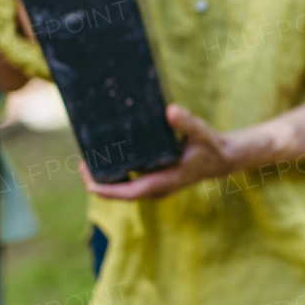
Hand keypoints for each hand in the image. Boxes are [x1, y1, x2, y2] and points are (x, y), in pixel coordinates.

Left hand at [79, 104, 237, 199]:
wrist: (223, 158)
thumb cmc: (210, 146)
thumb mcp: (201, 133)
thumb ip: (187, 123)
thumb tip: (171, 111)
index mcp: (163, 182)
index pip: (126, 193)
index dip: (105, 189)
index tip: (87, 180)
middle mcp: (156, 189)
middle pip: (120, 193)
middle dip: (98, 182)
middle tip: (82, 162)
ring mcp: (155, 187)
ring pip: (124, 189)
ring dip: (107, 179)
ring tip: (90, 159)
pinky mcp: (156, 181)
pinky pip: (131, 183)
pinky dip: (118, 175)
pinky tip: (110, 159)